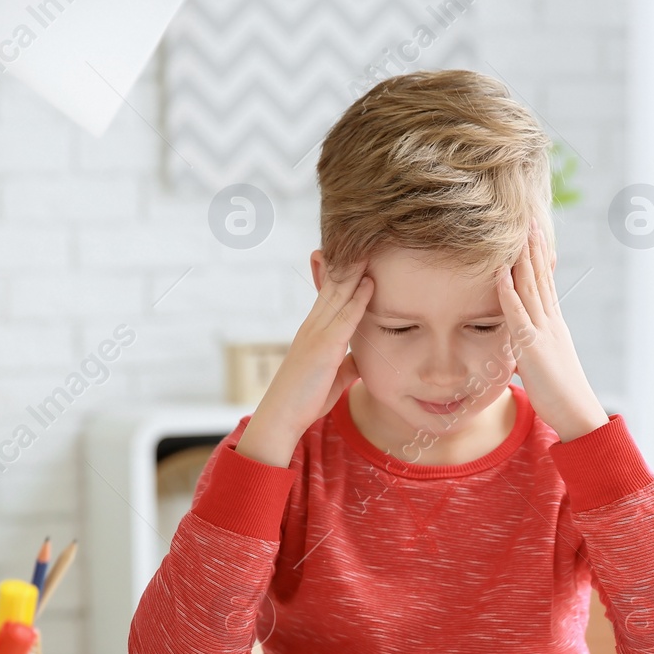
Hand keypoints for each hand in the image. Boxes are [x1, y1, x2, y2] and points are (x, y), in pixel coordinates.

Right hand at [238, 261, 372, 466]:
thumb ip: (347, 363)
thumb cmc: (306, 399)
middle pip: (333, 285)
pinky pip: (344, 318)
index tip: (356, 249)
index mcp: (314, 330)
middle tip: (364, 235)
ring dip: (356, 270)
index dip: (343, 270)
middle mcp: (313, 325)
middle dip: (349, 260)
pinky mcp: (323, 348)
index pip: (329, 292)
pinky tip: (370, 283)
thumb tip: (362, 357)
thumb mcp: (332, 377)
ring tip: (371, 247)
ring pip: (338, 294)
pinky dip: (358, 299)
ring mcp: (316, 334)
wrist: (282, 417)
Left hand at [495, 221, 608, 441]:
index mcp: (553, 325)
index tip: (535, 235)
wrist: (577, 414)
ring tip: (520, 231)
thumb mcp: (539, 367)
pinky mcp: (532, 347)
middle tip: (530, 218)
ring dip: (523, 258)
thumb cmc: (559, 396)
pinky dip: (508, 292)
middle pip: (540, 277)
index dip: (539, 258)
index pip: (545, 284)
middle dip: (534, 247)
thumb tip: (515, 355)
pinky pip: (518, 314)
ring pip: (531, 288)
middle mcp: (550, 322)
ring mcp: (543, 332)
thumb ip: (527, 355)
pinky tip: (502, 272)